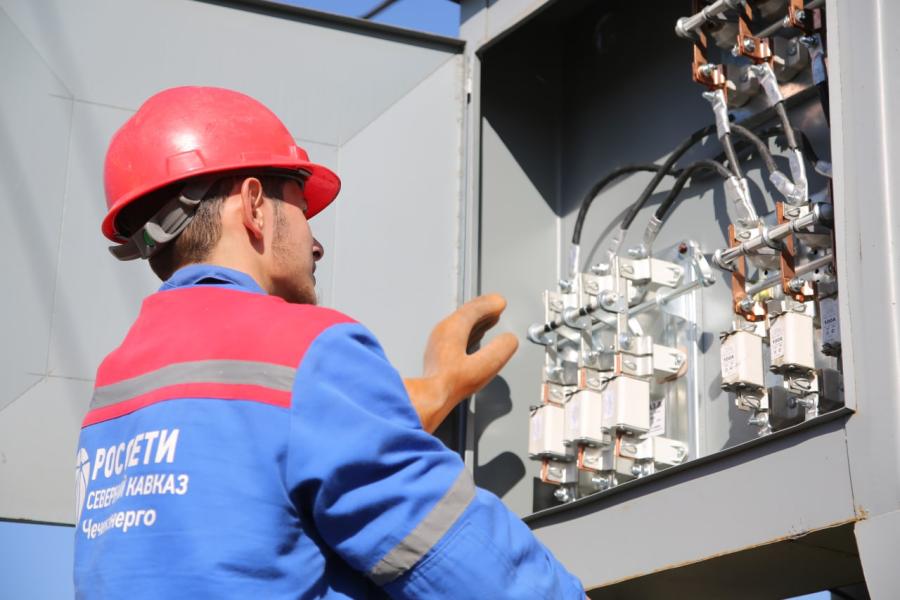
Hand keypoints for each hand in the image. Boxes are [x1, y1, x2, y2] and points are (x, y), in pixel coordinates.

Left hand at [405, 294, 518, 432]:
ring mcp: (439, 343)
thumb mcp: (484, 366)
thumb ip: (499, 350)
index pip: (474, 309)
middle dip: (484, 309)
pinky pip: (458, 335)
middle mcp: (443, 332)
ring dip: (478, 320)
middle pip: (466, 313)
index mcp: (452, 329)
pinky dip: (470, 332)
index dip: (490, 304)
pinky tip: (476, 338)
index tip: (500, 302)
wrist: (429, 399)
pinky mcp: (439, 355)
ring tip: (491, 319)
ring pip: (461, 324)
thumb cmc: (450, 384)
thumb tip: (510, 340)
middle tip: (496, 306)